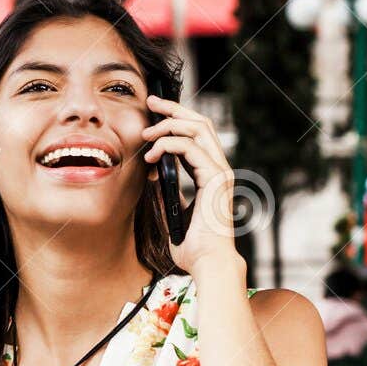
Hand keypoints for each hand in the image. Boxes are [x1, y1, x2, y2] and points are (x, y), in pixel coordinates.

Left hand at [142, 93, 245, 273]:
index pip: (198, 134)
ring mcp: (220, 171)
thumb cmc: (193, 247)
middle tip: (150, 102)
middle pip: (200, 123)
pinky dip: (168, 145)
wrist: (208, 263)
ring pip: (197, 128)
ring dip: (167, 125)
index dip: (176, 119)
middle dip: (173, 109)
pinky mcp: (215, 178)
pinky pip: (190, 147)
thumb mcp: (174, 214)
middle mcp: (219, 168)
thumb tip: (153, 176)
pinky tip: (152, 156)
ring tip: (146, 134)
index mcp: (211, 174)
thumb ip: (168, 194)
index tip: (153, 114)